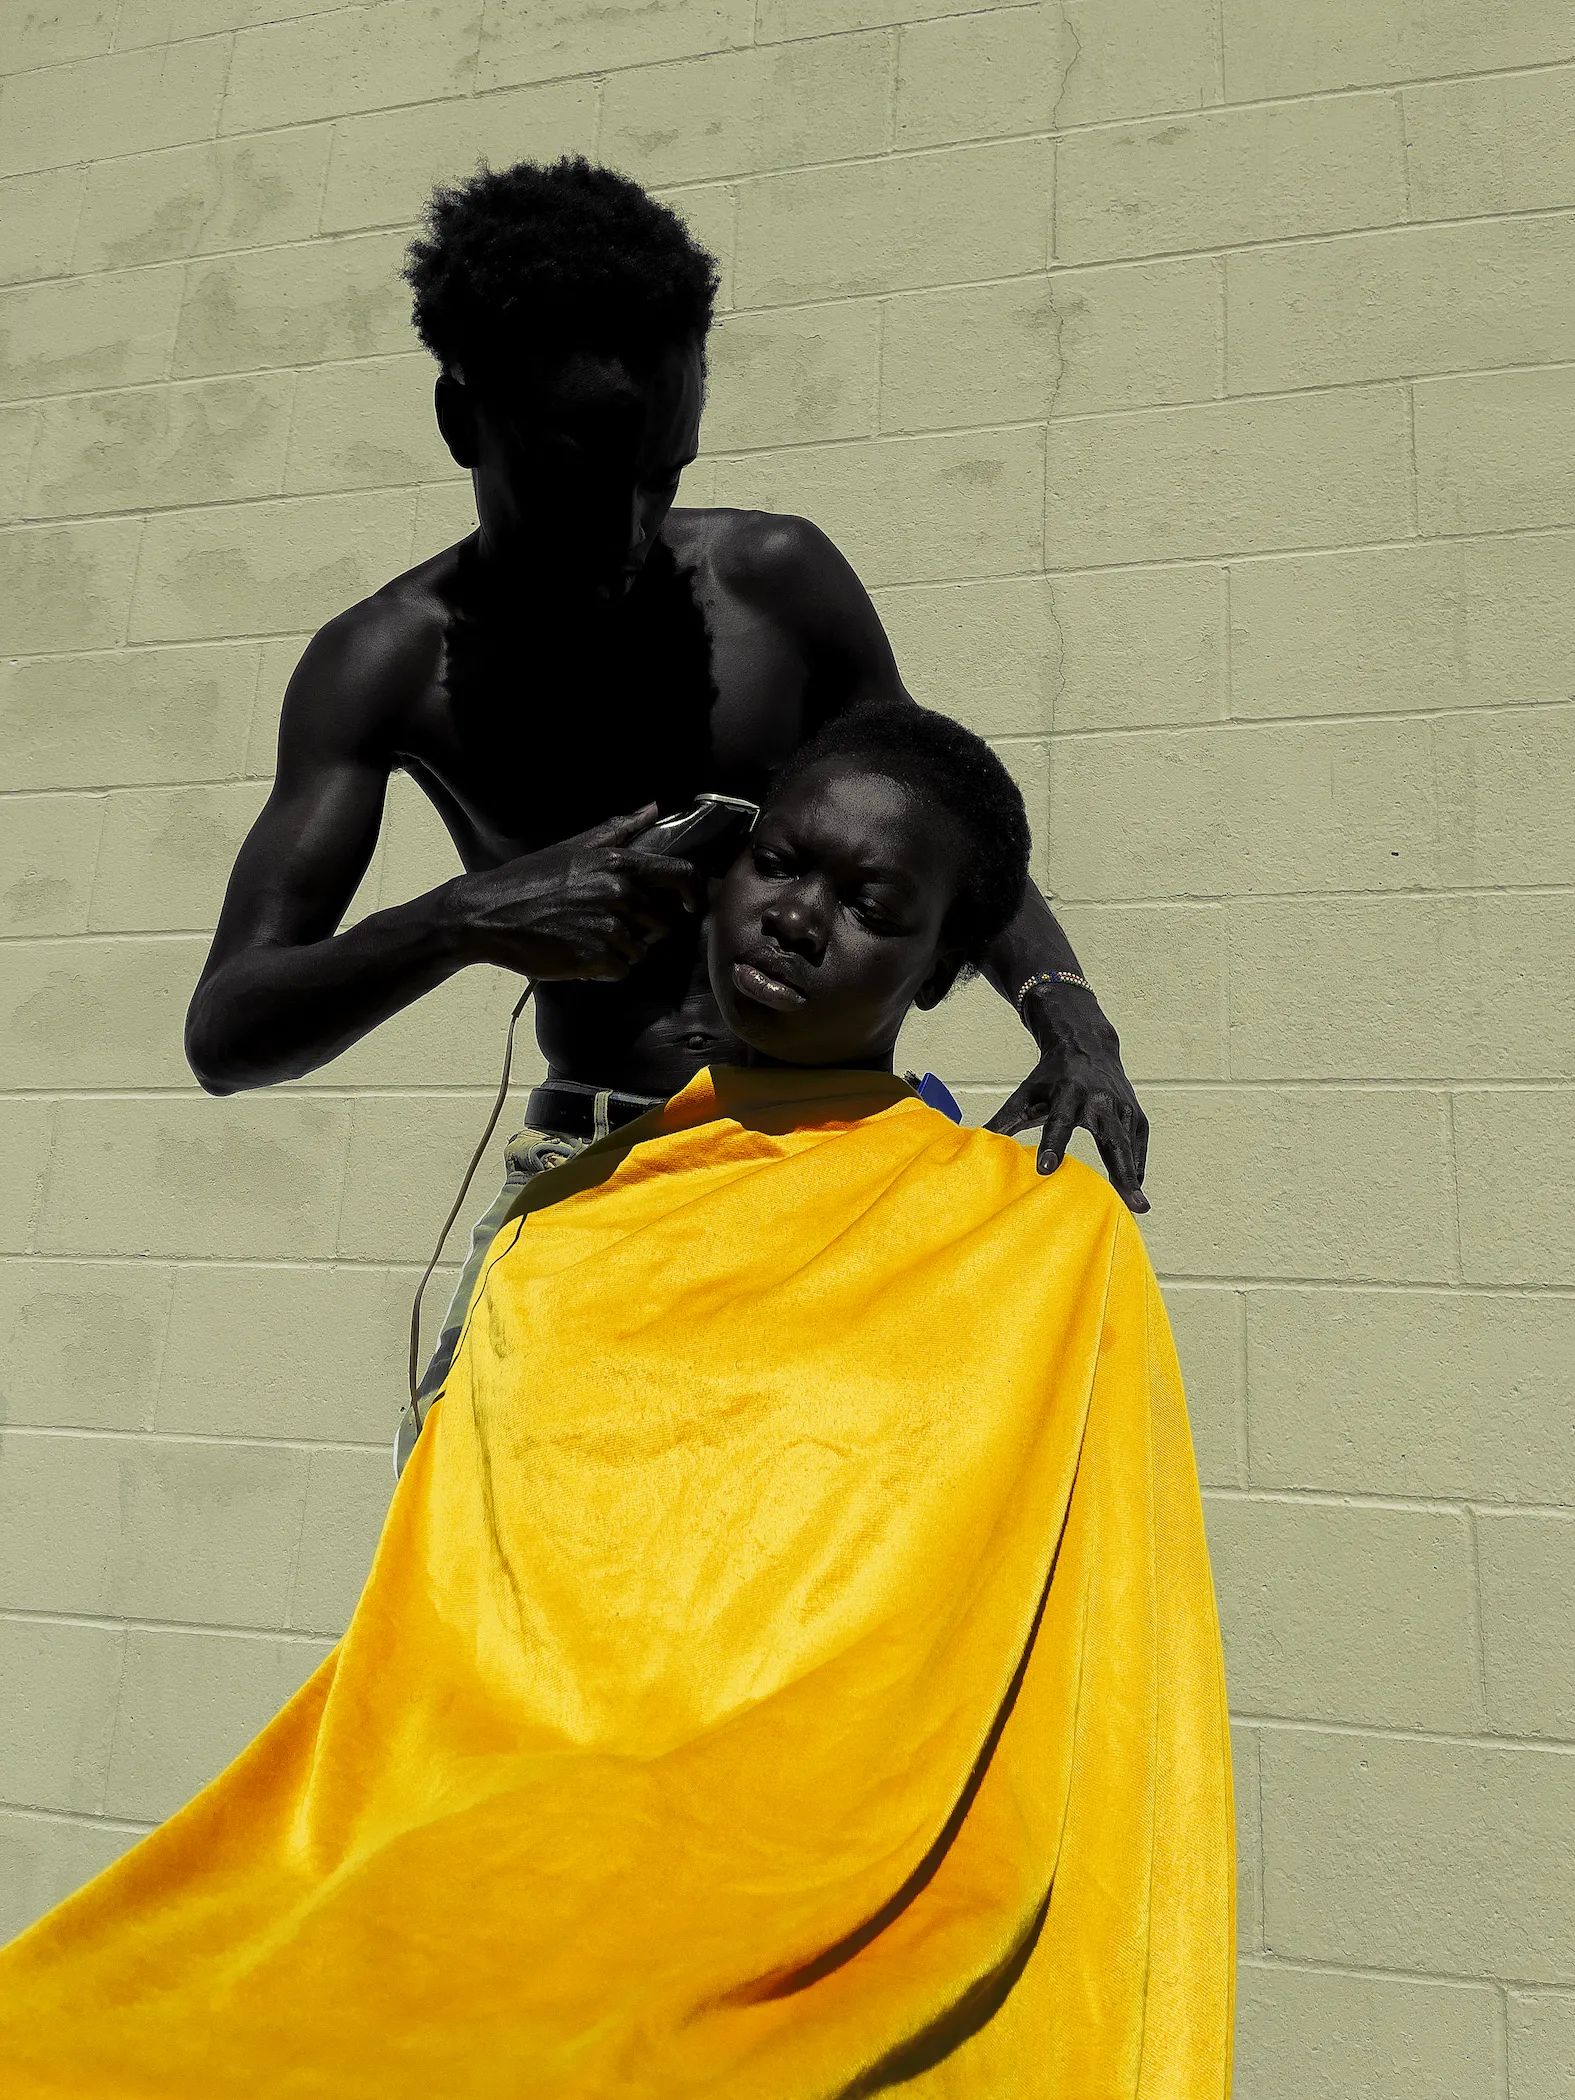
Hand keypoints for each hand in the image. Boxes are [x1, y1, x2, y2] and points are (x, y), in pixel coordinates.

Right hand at [444, 807, 702, 980]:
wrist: (488, 914)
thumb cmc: (529, 878)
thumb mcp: (574, 846)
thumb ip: (618, 829)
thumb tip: (653, 808)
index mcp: (618, 864)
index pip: (679, 875)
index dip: (691, 891)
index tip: (689, 903)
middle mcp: (619, 894)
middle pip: (663, 921)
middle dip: (646, 927)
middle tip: (616, 924)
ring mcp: (609, 928)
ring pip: (641, 949)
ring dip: (622, 949)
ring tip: (590, 936)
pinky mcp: (595, 959)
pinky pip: (622, 970)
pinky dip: (606, 967)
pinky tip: (582, 953)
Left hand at [985, 987, 1149, 1210]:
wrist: (1087, 1046)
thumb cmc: (1051, 1077)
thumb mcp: (1025, 1094)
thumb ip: (1003, 1121)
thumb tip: (971, 1144)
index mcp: (1068, 1093)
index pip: (1059, 1122)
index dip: (1053, 1145)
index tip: (1046, 1170)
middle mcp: (1100, 1099)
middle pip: (1112, 1139)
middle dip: (1120, 1171)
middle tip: (1130, 1201)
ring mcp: (1123, 1107)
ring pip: (1129, 1146)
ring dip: (1133, 1176)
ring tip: (1138, 1207)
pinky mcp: (1135, 1114)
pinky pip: (1137, 1146)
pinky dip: (1136, 1168)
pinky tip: (1133, 1190)